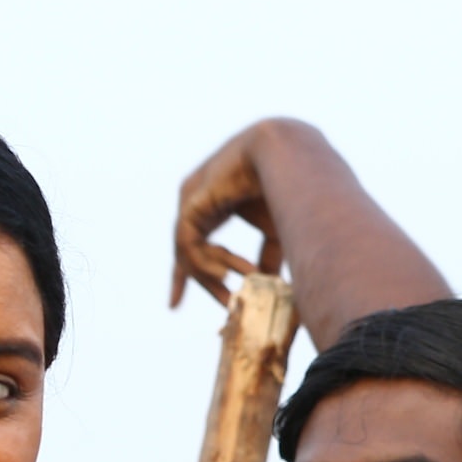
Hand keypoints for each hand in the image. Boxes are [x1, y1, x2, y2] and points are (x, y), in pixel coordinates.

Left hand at [169, 119, 288, 311]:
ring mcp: (190, 200)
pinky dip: (205, 264)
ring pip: (186, 251)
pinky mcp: (190, 202)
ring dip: (213, 275)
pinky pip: (188, 243)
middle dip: (201, 281)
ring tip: (236, 289)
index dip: (190, 274)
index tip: (175, 304)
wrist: (286, 156)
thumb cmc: (286, 188)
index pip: (192, 244)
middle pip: (185, 251)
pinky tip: (227, 276)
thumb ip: (266, 257)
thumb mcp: (274, 231)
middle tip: (224, 305)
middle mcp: (195, 202)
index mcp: (211, 206)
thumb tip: (266, 285)